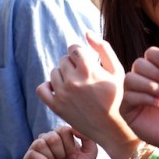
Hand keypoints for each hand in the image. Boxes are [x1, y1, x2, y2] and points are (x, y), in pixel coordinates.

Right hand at [23, 126, 96, 158]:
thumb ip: (87, 136)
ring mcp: (38, 150)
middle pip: (52, 136)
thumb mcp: (90, 152)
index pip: (62, 129)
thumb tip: (73, 127)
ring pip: (41, 142)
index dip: (70, 144)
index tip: (74, 157)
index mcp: (62, 137)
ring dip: (52, 156)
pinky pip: (32, 153)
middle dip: (62, 151)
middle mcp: (48, 141)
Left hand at [37, 31, 136, 155]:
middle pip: (63, 60)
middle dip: (73, 65)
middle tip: (84, 77)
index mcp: (88, 69)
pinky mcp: (56, 106)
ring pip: (54, 73)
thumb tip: (86, 32)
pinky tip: (59, 90)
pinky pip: (42, 89)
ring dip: (63, 75)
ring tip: (75, 85)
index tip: (88, 65)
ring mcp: (62, 94)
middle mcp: (73, 80)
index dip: (81, 55)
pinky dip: (48, 87)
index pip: (74, 48)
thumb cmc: (116, 96)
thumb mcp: (117, 70)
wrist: (110, 127)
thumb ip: (103, 48)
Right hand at [121, 32, 158, 155]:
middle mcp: (141, 80)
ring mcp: (132, 94)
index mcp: (154, 70)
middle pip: (139, 64)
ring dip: (151, 85)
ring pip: (130, 78)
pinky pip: (127, 94)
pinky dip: (145, 97)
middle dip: (157, 74)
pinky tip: (158, 103)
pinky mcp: (126, 108)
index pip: (149, 53)